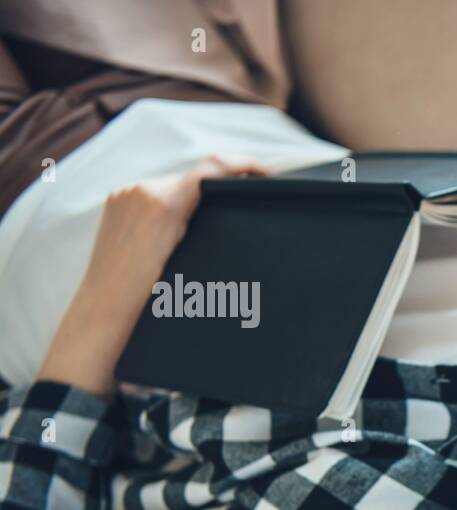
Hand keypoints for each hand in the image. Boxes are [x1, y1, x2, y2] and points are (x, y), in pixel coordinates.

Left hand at [38, 154, 268, 396]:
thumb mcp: (192, 261)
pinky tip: (181, 230)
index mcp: (164, 203)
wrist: (105, 315)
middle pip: (195, 176)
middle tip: (246, 202)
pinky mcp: (115, 204)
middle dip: (220, 187)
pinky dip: (172, 205)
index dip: (245, 164)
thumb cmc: (151, 301)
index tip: (267, 173)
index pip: (213, 168)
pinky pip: (153, 194)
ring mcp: (124, 195)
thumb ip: (206, 222)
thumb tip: (227, 204)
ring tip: (212, 223)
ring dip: (194, 198)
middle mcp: (141, 191)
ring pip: (174, 185)